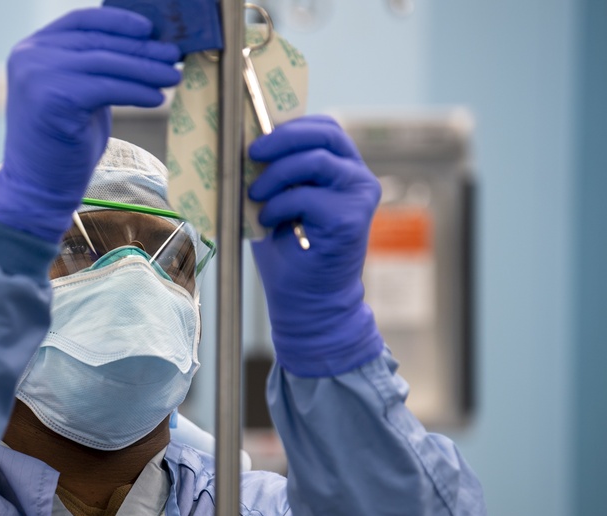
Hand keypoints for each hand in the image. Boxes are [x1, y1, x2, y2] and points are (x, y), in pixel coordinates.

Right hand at [0, 8, 180, 241]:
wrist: (36, 187)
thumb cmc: (62, 145)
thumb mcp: (76, 94)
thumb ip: (92, 67)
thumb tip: (140, 46)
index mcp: (31, 49)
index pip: (81, 21)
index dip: (117, 22)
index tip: (149, 29)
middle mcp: (30, 56)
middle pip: (98, 42)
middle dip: (141, 48)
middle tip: (174, 54)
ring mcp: (38, 75)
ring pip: (107, 64)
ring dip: (146, 70)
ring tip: (173, 76)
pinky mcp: (54, 99)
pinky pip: (107, 88)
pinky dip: (137, 91)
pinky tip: (158, 98)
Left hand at [248, 115, 384, 376]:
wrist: (308, 300)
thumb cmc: (292, 251)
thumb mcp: (279, 200)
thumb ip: (277, 172)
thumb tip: (247, 140)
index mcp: (343, 169)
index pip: (324, 127)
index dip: (290, 125)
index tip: (257, 136)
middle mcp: (358, 178)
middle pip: (324, 134)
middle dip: (281, 139)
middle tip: (251, 153)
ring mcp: (359, 196)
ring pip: (314, 161)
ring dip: (276, 176)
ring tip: (256, 196)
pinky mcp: (352, 218)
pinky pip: (307, 196)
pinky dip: (280, 206)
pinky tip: (270, 223)